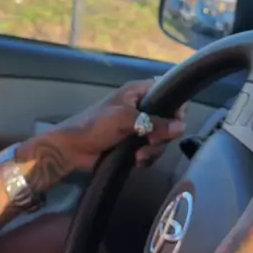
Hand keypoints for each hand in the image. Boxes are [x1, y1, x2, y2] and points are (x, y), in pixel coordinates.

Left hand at [48, 79, 185, 172]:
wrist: (72, 149)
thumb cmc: (94, 125)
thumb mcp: (124, 119)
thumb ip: (153, 122)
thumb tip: (180, 127)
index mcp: (138, 92)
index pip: (168, 91)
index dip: (176, 106)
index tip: (174, 122)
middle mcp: (141, 107)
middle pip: (169, 120)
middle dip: (162, 135)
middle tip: (150, 142)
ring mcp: (139, 127)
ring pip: (161, 138)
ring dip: (153, 150)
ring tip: (138, 156)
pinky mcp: (135, 144)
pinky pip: (152, 151)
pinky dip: (146, 158)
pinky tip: (136, 161)